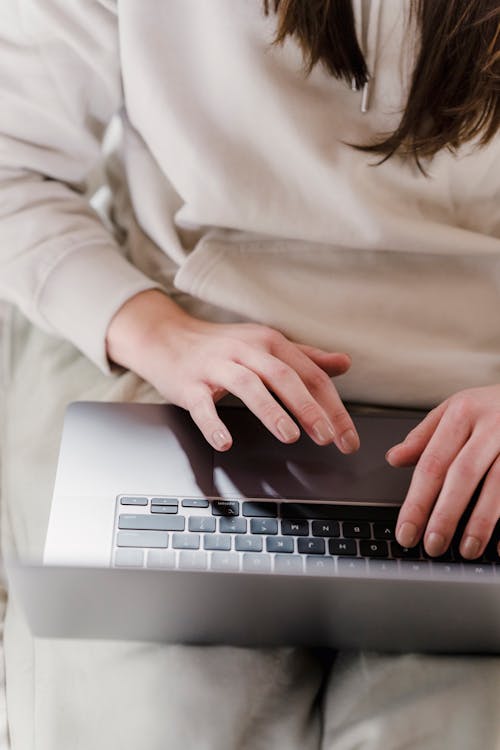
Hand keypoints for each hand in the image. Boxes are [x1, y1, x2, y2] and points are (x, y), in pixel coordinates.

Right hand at [106, 290, 359, 452]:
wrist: (167, 338)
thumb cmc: (222, 347)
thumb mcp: (266, 346)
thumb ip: (305, 357)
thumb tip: (344, 363)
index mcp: (269, 342)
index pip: (309, 374)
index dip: (332, 406)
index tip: (347, 436)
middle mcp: (245, 350)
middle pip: (283, 377)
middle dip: (309, 408)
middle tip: (329, 437)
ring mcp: (216, 366)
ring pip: (248, 386)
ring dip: (271, 411)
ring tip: (290, 436)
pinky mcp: (190, 384)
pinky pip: (202, 405)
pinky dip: (213, 424)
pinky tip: (225, 442)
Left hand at [387, 386, 499, 559]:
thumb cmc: (491, 406)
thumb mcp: (456, 409)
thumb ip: (425, 436)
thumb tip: (394, 458)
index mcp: (463, 413)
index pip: (432, 463)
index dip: (417, 502)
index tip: (406, 531)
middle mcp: (491, 426)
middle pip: (462, 475)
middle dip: (445, 515)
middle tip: (432, 546)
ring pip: (498, 486)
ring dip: (481, 523)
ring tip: (466, 550)